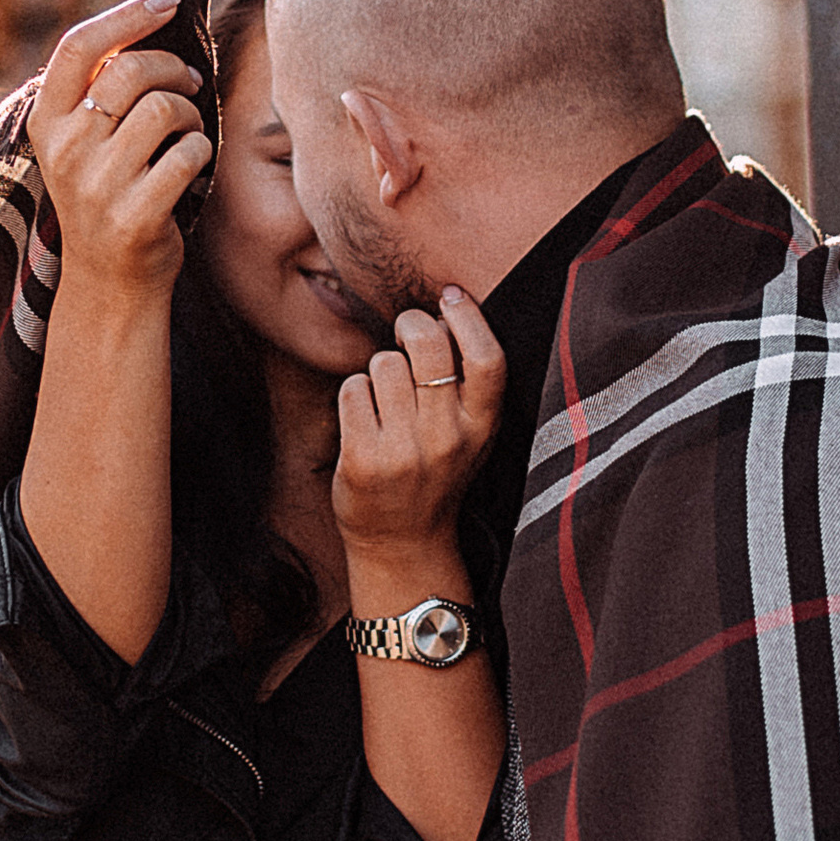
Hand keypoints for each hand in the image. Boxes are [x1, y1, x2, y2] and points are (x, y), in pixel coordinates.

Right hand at [27, 0, 211, 299]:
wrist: (109, 284)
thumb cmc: (110, 194)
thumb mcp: (86, 141)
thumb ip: (104, 89)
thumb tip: (155, 11)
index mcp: (46, 122)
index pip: (79, 46)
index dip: (126, 15)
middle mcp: (63, 151)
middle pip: (130, 71)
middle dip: (174, 68)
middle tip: (190, 83)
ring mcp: (95, 186)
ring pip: (165, 109)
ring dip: (193, 115)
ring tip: (190, 133)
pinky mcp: (133, 217)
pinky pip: (189, 154)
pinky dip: (202, 153)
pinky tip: (193, 168)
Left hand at [333, 290, 505, 559]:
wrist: (403, 543)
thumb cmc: (436, 473)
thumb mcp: (471, 436)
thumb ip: (467, 385)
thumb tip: (446, 309)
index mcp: (482, 428)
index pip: (487, 359)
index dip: (468, 318)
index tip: (451, 297)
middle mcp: (448, 439)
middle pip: (428, 345)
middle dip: (412, 324)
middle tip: (407, 332)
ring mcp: (404, 451)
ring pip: (383, 363)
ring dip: (379, 369)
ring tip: (386, 398)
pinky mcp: (363, 459)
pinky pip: (352, 389)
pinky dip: (354, 394)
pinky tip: (365, 417)